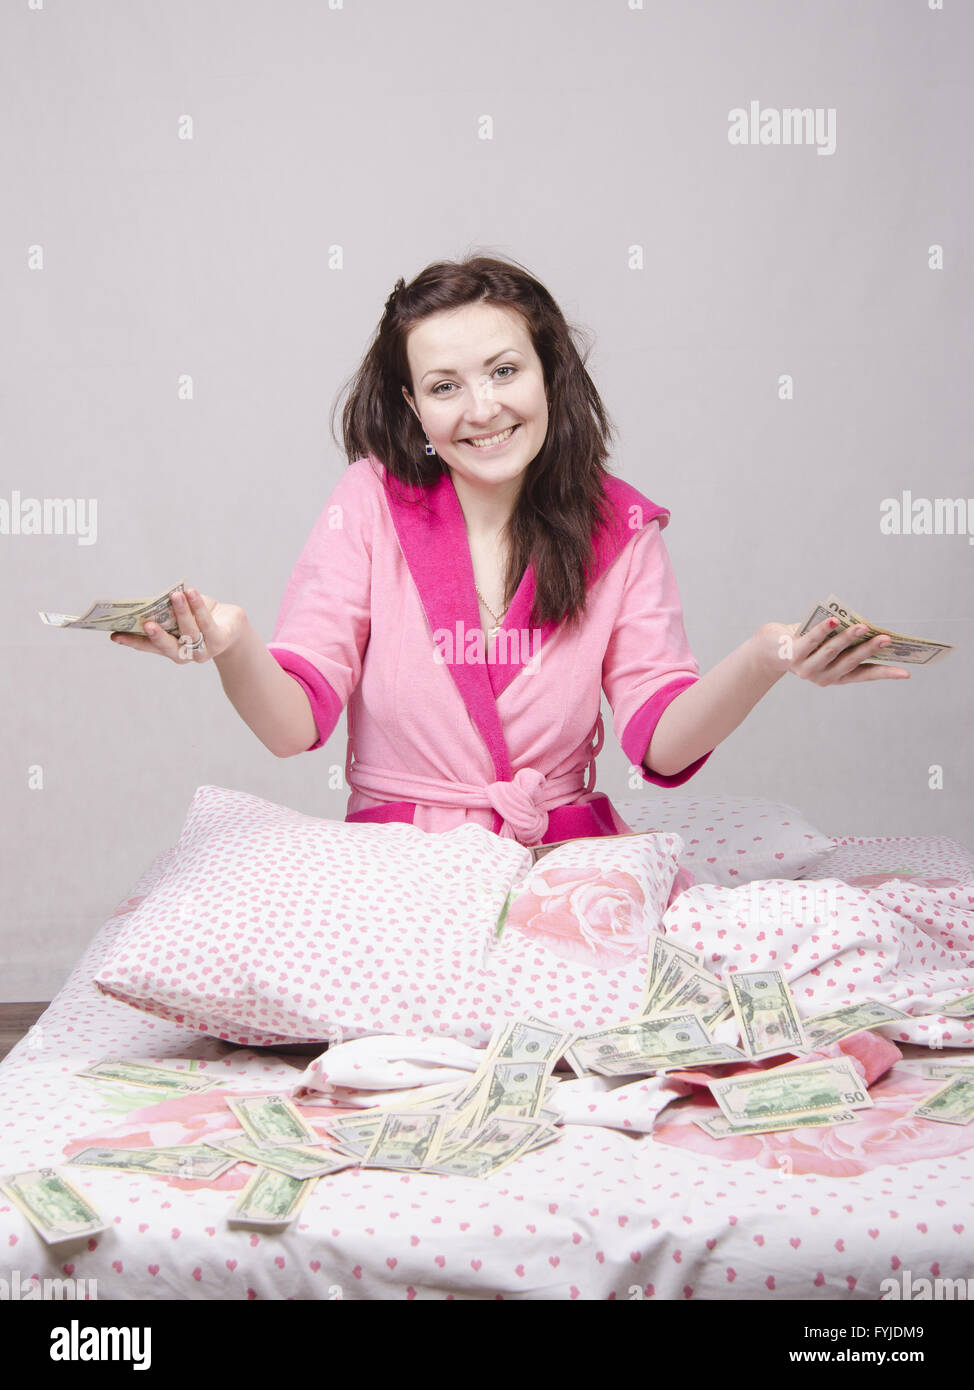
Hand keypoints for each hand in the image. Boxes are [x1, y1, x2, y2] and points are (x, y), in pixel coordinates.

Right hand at [109, 588, 246, 663]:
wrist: (232, 625)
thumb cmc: (201, 617)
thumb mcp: (182, 613)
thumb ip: (168, 611)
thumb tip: (155, 601)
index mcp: (171, 648)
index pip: (148, 647)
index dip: (132, 641)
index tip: (114, 635)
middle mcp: (186, 653)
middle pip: (168, 646)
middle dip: (157, 636)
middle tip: (146, 624)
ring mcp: (204, 650)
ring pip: (189, 632)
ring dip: (181, 613)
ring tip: (174, 596)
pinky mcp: (220, 640)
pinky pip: (207, 623)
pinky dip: (197, 607)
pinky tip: (191, 593)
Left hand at [759, 617, 910, 685]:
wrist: (768, 649)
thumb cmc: (805, 642)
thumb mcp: (828, 643)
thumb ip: (844, 640)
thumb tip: (865, 627)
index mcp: (835, 676)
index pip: (864, 675)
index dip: (885, 674)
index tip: (907, 673)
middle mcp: (823, 677)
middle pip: (850, 662)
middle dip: (869, 649)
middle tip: (887, 639)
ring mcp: (806, 668)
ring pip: (831, 651)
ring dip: (849, 638)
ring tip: (863, 626)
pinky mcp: (792, 655)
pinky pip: (811, 640)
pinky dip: (823, 629)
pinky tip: (834, 619)